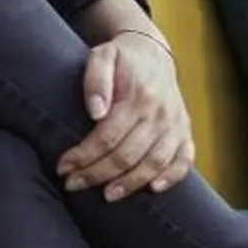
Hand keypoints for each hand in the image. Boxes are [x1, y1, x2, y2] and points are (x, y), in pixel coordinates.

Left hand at [56, 31, 195, 201]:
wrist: (152, 52)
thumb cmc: (120, 58)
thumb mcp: (102, 56)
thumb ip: (95, 79)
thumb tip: (95, 113)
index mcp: (138, 97)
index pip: (107, 137)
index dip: (83, 156)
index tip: (62, 167)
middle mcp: (160, 114)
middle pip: (127, 155)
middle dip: (97, 174)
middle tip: (73, 184)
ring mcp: (175, 125)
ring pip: (154, 163)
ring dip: (130, 183)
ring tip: (106, 195)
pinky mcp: (185, 132)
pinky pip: (184, 160)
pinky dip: (171, 177)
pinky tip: (153, 190)